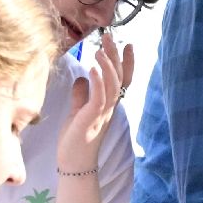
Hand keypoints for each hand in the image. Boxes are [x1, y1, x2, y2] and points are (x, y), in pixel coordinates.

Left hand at [57, 28, 130, 173]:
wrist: (74, 164)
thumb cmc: (75, 140)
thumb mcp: (77, 113)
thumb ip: (81, 96)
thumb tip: (81, 78)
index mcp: (107, 105)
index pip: (121, 80)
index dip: (126, 62)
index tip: (128, 44)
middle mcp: (109, 108)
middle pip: (118, 77)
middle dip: (116, 56)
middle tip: (110, 37)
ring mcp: (102, 113)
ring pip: (111, 85)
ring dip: (107, 66)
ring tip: (100, 50)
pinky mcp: (92, 119)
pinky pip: (99, 98)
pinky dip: (98, 81)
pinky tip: (93, 68)